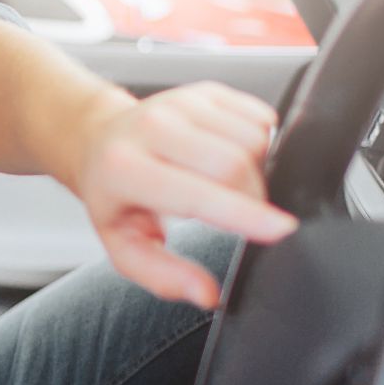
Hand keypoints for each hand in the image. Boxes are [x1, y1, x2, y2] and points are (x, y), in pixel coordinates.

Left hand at [69, 83, 297, 307]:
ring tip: (230, 186)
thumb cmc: (116, 197)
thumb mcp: (125, 246)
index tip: (282, 229)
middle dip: (256, 197)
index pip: (199, 192)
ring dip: (259, 169)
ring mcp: (181, 102)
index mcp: (127, 169)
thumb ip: (164, 275)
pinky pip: (259, 117)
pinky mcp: (205, 91)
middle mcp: (152, 127)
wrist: (101, 141)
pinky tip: (234, 158)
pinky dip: (261, 144)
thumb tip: (207, 294)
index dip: (245, 214)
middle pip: (234, 163)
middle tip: (246, 214)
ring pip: (253, 138)